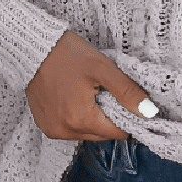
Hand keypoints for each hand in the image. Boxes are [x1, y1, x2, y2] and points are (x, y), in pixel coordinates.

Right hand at [26, 31, 159, 142]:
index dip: (127, 118)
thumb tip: (149, 112)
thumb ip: (128, 92)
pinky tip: (75, 98)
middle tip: (106, 92)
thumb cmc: (66, 54)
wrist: (32, 47)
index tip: (126, 101)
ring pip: (87, 133)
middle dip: (110, 117)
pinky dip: (78, 117)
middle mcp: (65, 131)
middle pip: (102, 134)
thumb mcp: (103, 69)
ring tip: (90, 93)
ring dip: (94, 118)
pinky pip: (70, 129)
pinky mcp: (44, 125)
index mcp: (80, 119)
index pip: (117, 133)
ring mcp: (52, 129)